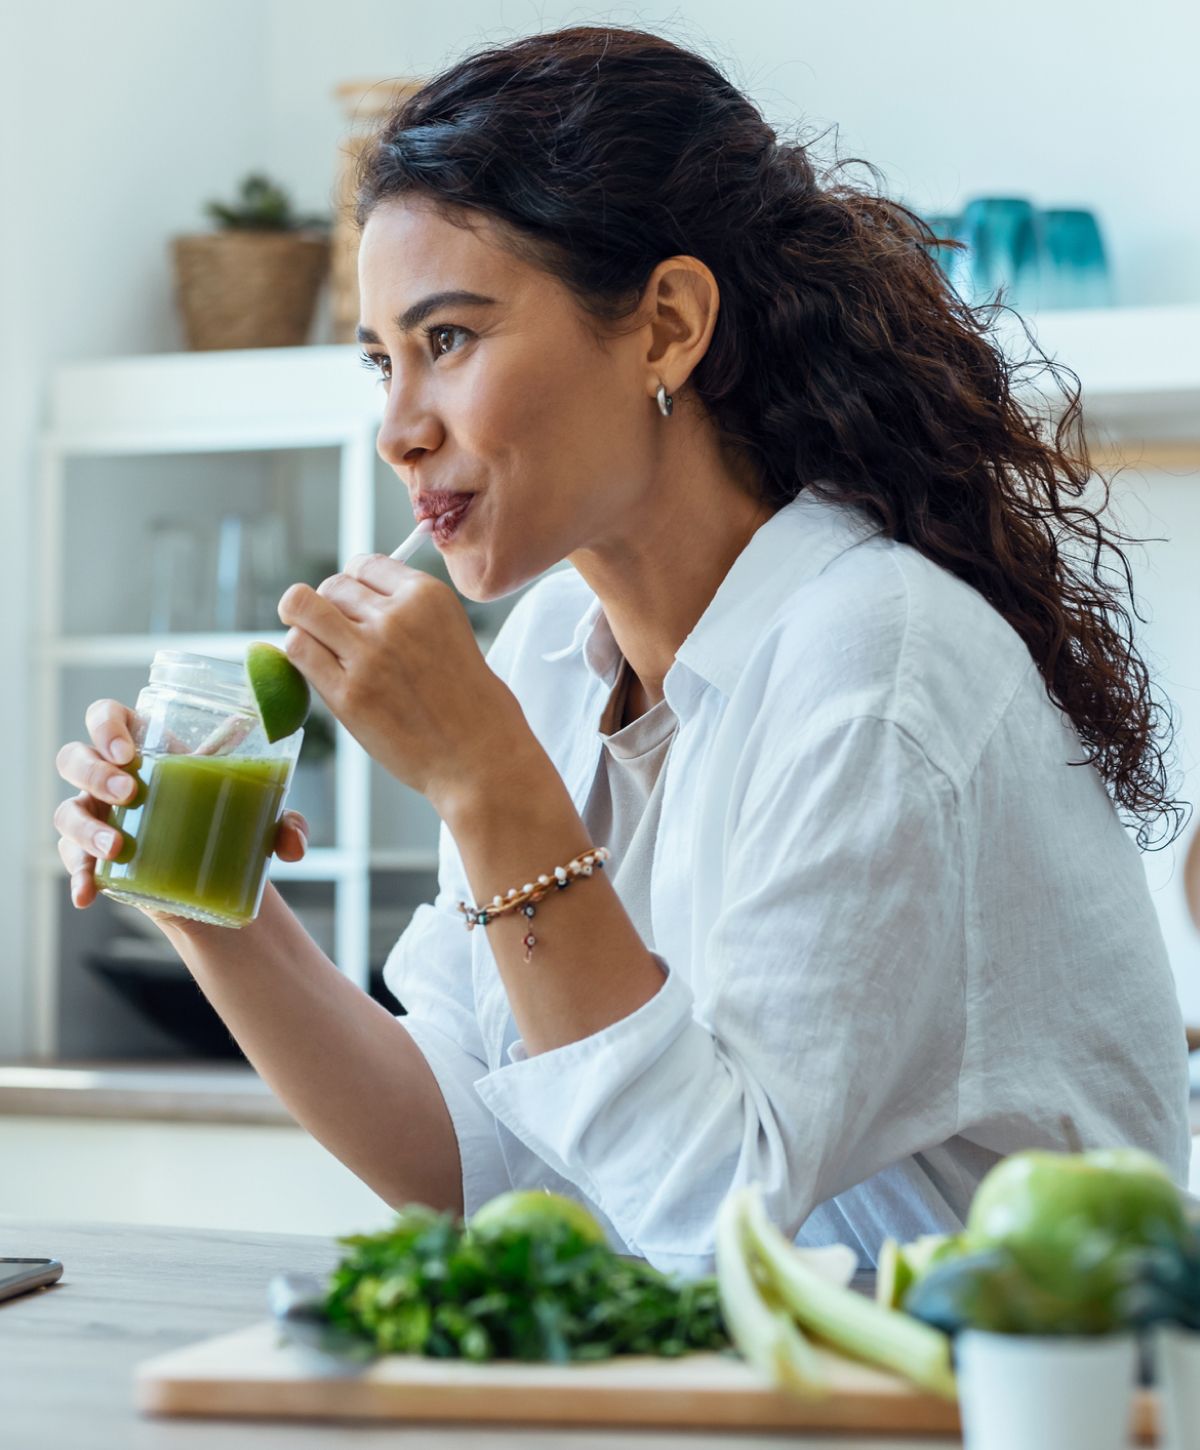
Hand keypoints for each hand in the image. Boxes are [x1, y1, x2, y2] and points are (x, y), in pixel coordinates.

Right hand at [53, 698, 309, 919]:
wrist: (215, 874)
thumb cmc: (229, 821)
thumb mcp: (259, 816)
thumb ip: (285, 823)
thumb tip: (294, 841)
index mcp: (147, 747)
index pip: (106, 717)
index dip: (105, 725)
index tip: (128, 751)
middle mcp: (112, 777)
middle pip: (75, 758)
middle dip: (95, 773)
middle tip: (130, 792)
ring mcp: (97, 816)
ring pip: (67, 810)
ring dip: (85, 827)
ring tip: (117, 845)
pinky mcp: (94, 855)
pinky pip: (71, 860)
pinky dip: (78, 876)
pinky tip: (88, 893)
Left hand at [277, 555, 532, 810]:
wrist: (480, 757)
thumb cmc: (471, 703)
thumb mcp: (452, 632)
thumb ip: (409, 611)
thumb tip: (355, 597)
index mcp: (427, 596)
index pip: (365, 563)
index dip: (355, 584)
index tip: (356, 605)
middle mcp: (396, 617)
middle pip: (332, 586)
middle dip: (330, 606)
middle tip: (339, 635)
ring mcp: (369, 655)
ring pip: (302, 608)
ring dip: (304, 624)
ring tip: (318, 645)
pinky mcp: (347, 694)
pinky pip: (298, 650)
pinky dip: (300, 654)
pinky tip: (316, 668)